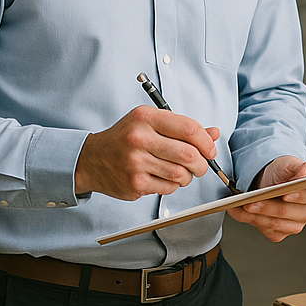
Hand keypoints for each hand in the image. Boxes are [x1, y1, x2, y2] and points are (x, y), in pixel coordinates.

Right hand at [75, 106, 220, 199]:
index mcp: (146, 118)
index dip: (206, 142)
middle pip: (188, 154)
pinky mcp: (134, 184)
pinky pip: (168, 188)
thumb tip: (214, 134)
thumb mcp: (151, 123)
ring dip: (188, 177)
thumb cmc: (126, 138)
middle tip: (200, 165)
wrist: (91, 159)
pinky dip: (173, 185)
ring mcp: (135, 163)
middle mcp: (139, 139)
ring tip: (181, 172)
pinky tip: (163, 178)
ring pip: (181, 174)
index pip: (189, 129)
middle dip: (202, 163)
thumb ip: (182, 128)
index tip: (210, 150)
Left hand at [227, 155, 305, 241]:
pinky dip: (249, 220)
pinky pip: (265, 229)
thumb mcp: (291, 163)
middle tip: (253, 201)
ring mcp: (295, 225)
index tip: (285, 195)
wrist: (270, 181)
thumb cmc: (283, 173)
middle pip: (290, 212)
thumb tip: (305, 173)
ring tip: (243, 205)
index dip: (300, 196)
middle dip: (269, 207)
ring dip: (256, 215)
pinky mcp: (280, 233)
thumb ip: (302, 166)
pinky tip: (240, 211)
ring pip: (275, 223)